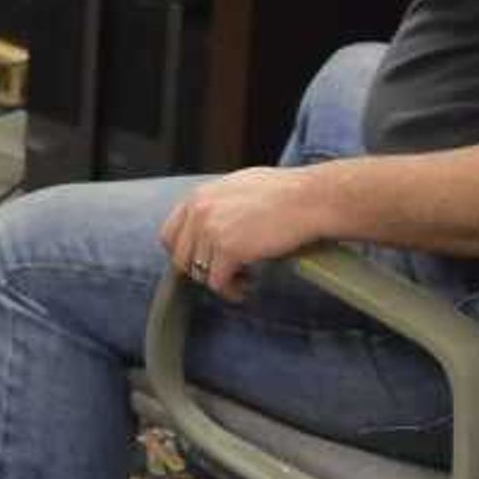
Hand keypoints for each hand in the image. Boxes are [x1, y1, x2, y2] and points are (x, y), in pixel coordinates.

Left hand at [156, 167, 335, 301]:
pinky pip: (218, 283)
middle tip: (224, 274)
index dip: (184, 252)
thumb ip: (216, 204)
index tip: (201, 261)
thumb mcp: (237, 187)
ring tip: (240, 280)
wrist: (308, 198)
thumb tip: (208, 225)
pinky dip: (231, 290)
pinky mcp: (228, 250)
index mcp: (198, 196)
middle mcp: (199, 211)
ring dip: (219, 281)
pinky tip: (245, 287)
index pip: (170, 234)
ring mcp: (211, 230)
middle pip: (181, 258)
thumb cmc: (284, 192)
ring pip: (199, 273)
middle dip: (201, 270)